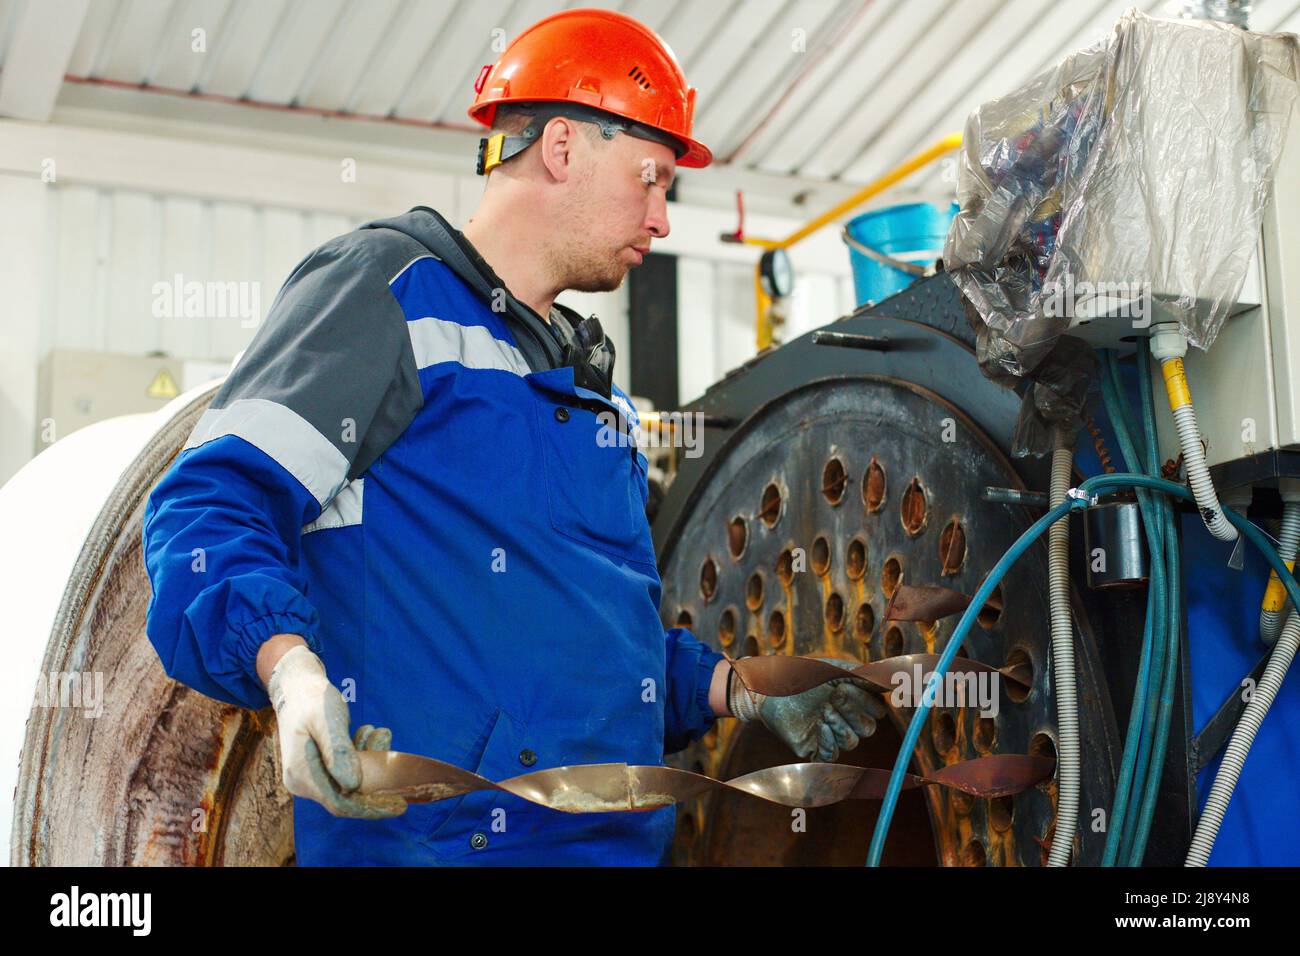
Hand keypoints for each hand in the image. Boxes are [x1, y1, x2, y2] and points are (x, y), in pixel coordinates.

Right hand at [267, 645, 406, 817]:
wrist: (297, 688)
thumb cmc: (312, 699)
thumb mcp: (327, 719)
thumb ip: (338, 752)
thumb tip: (352, 785)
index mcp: (301, 774)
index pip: (340, 804)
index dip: (371, 808)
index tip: (400, 805)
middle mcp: (302, 782)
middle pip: (347, 796)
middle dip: (375, 778)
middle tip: (390, 747)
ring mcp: (309, 777)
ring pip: (350, 782)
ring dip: (370, 760)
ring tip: (379, 732)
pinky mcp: (319, 770)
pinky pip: (347, 772)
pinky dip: (362, 756)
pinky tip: (369, 733)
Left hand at [730, 657, 887, 761]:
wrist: (766, 686)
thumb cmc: (799, 674)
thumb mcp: (834, 669)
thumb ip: (864, 675)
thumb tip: (893, 680)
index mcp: (853, 702)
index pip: (877, 711)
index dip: (866, 700)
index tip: (845, 684)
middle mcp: (844, 720)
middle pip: (868, 728)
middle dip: (853, 712)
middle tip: (834, 696)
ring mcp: (829, 735)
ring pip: (852, 742)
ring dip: (840, 725)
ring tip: (823, 710)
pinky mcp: (813, 747)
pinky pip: (831, 756)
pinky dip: (830, 742)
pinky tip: (820, 726)